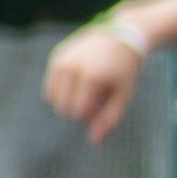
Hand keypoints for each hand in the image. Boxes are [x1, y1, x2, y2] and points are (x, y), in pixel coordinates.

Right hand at [42, 17, 148, 140]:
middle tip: (97, 100)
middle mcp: (72, 68)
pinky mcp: (56, 57)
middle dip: (79, 111)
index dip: (91, 117)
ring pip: (53, 99)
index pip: (79, 113)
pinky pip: (51, 86)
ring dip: (69, 102)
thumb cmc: (125, 69)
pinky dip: (63, 91)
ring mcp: (61, 61)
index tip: (104, 107)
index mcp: (91, 78)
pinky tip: (80, 82)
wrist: (121, 35)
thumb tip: (94, 142)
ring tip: (89, 91)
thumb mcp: (124, 95)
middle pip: (63, 108)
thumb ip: (109, 119)